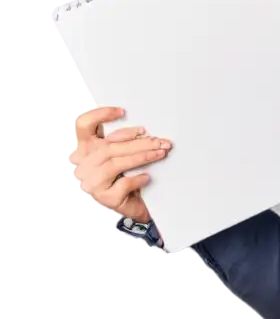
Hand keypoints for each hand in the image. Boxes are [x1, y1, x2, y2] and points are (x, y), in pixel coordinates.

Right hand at [64, 106, 171, 223]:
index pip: (81, 125)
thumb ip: (117, 139)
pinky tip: (148, 177)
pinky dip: (138, 178)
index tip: (122, 111)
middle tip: (159, 140)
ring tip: (160, 153)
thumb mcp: (117, 156)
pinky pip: (123, 183)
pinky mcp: (104, 198)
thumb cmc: (122, 178)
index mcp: (81, 150)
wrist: (129, 207)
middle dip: (138, 142)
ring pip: (116, 163)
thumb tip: (130, 119)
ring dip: (142, 156)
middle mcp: (81, 166)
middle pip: (108, 147)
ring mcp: (90, 183)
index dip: (99, 115)